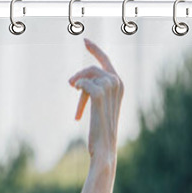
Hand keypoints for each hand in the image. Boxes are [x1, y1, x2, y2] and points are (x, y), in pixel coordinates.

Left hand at [69, 38, 122, 163]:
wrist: (104, 151)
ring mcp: (110, 89)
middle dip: (81, 75)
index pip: (107, 62)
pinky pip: (84, 84)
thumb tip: (79, 82)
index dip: (95, 50)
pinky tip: (78, 113)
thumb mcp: (102, 110)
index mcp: (120, 87)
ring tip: (75, 96)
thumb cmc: (102, 135)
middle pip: (94, 67)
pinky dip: (79, 94)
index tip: (84, 40)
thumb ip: (97, 93)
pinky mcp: (99, 96)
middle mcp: (118, 85)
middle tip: (71, 86)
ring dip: (79, 84)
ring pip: (88, 74)